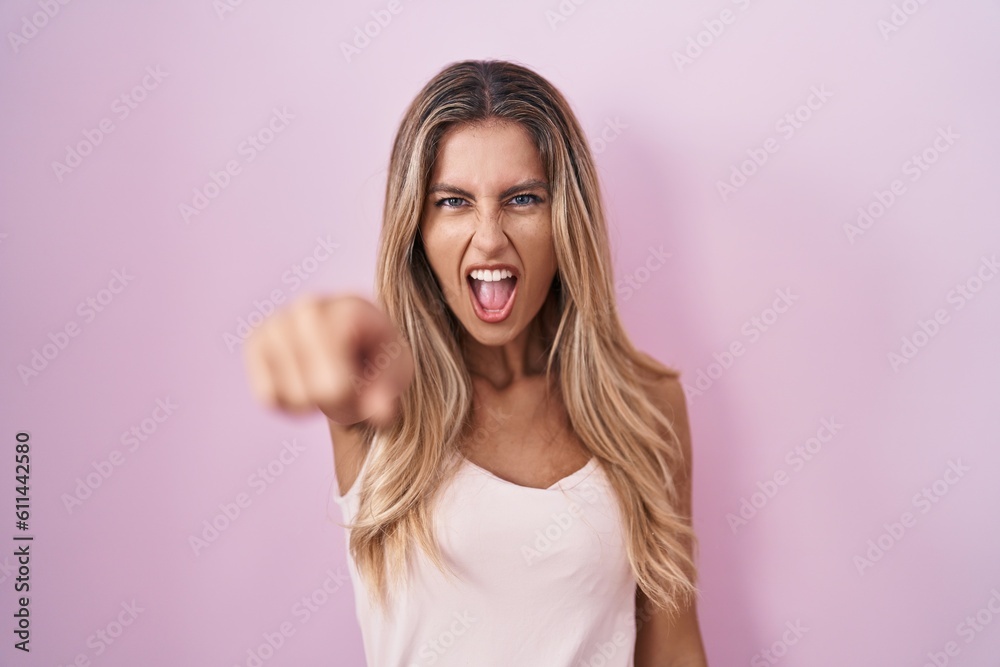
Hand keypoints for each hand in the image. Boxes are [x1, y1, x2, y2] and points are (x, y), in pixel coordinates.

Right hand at [243, 294, 413, 427]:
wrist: (352, 337)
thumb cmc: (377, 354)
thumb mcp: (395, 371)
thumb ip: (388, 391)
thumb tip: (383, 413)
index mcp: (349, 309)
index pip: (338, 385)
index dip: (353, 399)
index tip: (365, 384)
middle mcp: (309, 307)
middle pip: (316, 393)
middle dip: (335, 402)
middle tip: (346, 384)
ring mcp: (277, 322)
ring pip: (289, 397)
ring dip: (312, 403)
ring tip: (326, 379)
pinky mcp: (255, 341)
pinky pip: (267, 397)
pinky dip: (287, 403)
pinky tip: (304, 383)